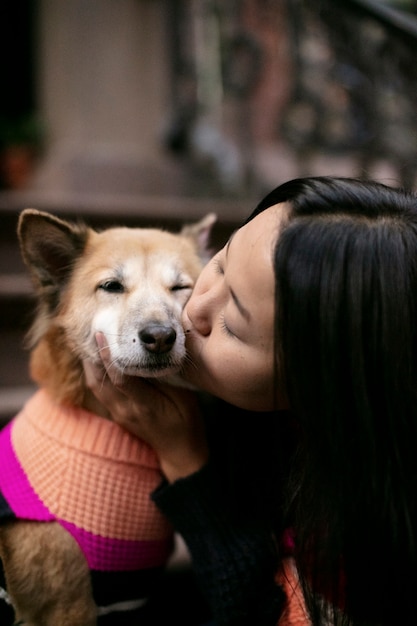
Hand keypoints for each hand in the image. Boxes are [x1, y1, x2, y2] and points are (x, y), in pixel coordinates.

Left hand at [83, 333, 208, 481]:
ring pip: (95, 385)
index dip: (109, 356)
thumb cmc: (186, 421)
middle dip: (93, 354)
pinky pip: (99, 390)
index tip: (102, 334)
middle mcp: (125, 410)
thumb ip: (165, 377)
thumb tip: (150, 353)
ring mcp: (118, 413)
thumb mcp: (183, 397)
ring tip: (93, 339)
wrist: (179, 451)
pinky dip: (96, 372)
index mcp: (144, 405)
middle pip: (99, 381)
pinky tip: (99, 358)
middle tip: (93, 327)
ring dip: (92, 362)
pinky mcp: (116, 414)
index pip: (119, 378)